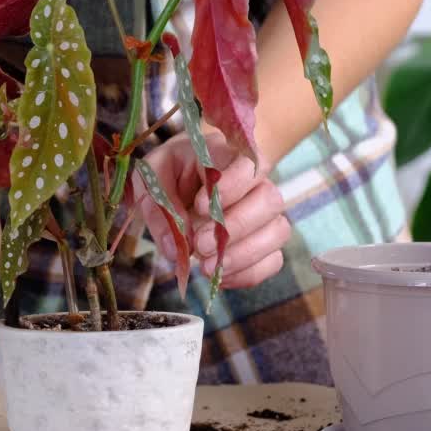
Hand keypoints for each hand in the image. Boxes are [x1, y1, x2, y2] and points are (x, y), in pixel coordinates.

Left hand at [137, 132, 289, 288]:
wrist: (185, 180)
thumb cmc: (170, 173)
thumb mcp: (152, 178)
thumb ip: (159, 207)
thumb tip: (175, 250)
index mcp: (228, 155)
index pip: (248, 164)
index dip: (230, 187)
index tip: (199, 207)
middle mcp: (257, 182)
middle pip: (269, 200)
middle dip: (235, 227)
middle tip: (200, 245)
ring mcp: (266, 213)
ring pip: (278, 231)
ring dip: (243, 255)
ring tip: (206, 267)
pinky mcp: (266, 240)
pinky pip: (273, 260)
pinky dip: (248, 274)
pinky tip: (219, 276)